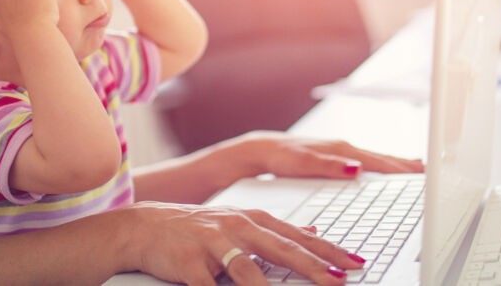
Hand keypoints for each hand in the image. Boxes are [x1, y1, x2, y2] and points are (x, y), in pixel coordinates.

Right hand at [118, 201, 361, 284]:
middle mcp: (236, 228)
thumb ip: (276, 231)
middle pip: (281, 249)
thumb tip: (315, 233)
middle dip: (313, 266)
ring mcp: (212, 244)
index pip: (298, 237)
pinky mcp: (188, 263)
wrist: (145, 227)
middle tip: (340, 280)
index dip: (328, 251)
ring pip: (246, 269)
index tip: (356, 263)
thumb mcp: (239, 223)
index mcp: (252, 220)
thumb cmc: (196, 229)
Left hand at [229, 131, 423, 179]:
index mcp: (342, 149)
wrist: (263, 151)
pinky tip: (385, 169)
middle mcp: (344, 148)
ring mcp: (341, 151)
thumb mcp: (303, 163)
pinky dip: (381, 164)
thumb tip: (356, 168)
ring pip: (375, 158)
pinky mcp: (336, 156)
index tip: (420, 174)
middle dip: (405, 165)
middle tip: (430, 170)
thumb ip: (330, 166)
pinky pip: (366, 161)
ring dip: (396, 164)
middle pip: (382, 158)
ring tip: (417, 168)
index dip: (399, 169)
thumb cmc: (282, 157)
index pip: (377, 161)